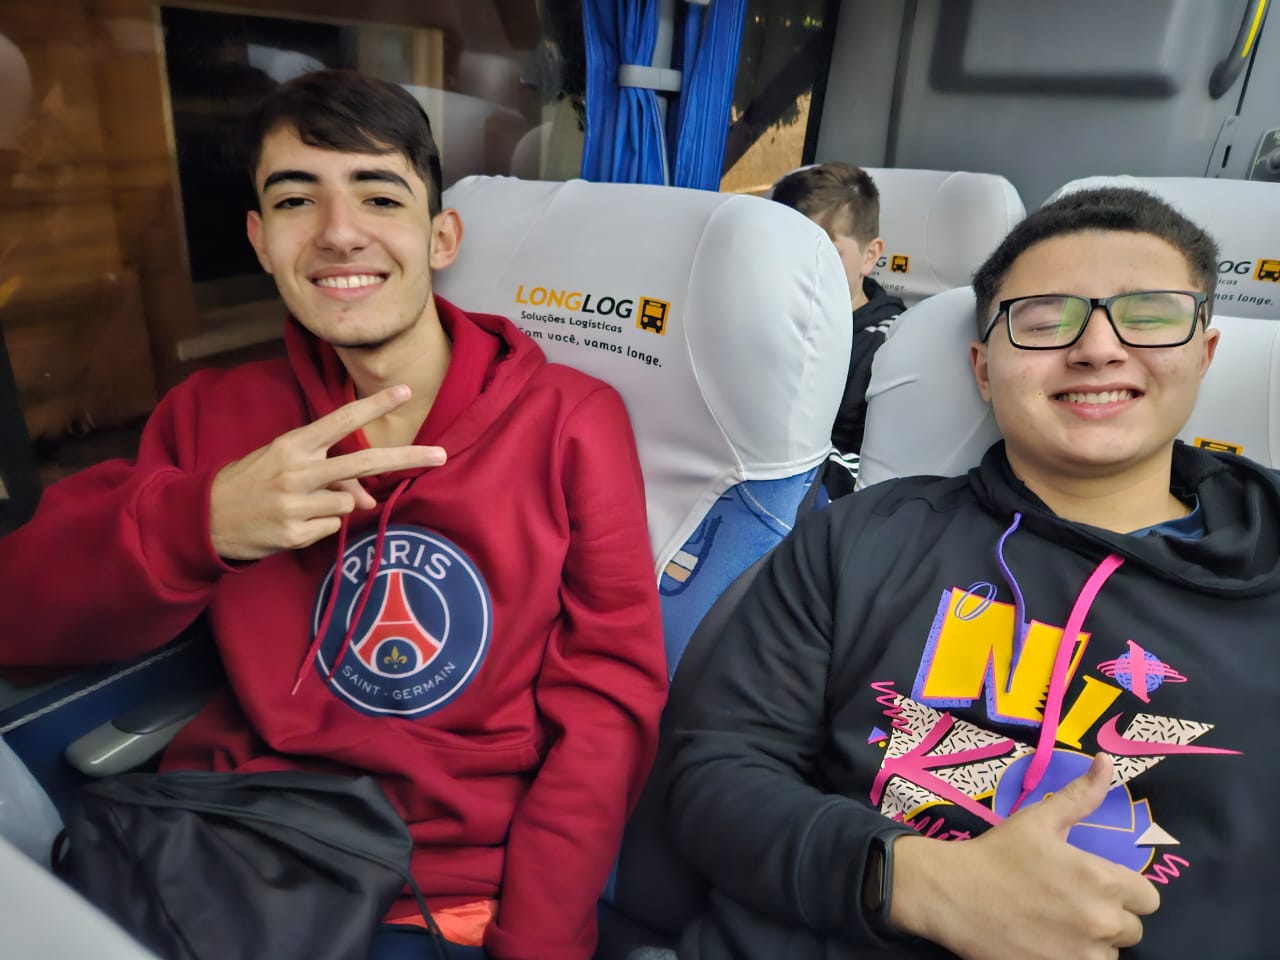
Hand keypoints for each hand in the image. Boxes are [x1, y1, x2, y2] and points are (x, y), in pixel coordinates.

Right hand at [209, 385, 445, 560]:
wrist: (204, 519)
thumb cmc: (252, 484)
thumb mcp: (285, 467)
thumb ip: (328, 474)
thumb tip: (366, 499)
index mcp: (293, 445)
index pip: (340, 420)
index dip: (373, 405)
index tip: (403, 391)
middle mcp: (297, 471)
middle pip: (364, 462)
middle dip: (407, 457)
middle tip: (441, 455)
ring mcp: (296, 504)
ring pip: (348, 503)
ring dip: (336, 506)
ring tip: (300, 506)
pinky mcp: (295, 534)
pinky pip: (331, 529)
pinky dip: (319, 528)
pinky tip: (291, 524)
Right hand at [892, 753, 1159, 959]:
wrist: (952, 893)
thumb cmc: (997, 853)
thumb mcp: (1038, 819)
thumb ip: (1080, 795)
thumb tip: (1107, 761)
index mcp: (1101, 879)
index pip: (1148, 899)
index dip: (1125, 891)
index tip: (1095, 886)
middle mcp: (1100, 921)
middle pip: (1131, 929)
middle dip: (1107, 917)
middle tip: (1070, 903)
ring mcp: (1081, 954)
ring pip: (1110, 954)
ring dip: (1092, 943)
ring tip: (1058, 925)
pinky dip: (1072, 957)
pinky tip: (1047, 943)